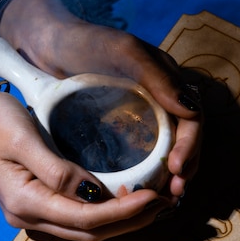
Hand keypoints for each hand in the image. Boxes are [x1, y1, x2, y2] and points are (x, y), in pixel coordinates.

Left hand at [0, 0, 202, 197]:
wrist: (46, 43)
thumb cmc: (86, 42)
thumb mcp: (124, 53)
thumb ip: (158, 78)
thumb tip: (192, 111)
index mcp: (166, 83)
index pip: (192, 119)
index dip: (190, 145)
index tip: (176, 168)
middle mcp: (159, 101)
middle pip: (183, 140)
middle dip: (184, 167)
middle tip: (174, 192)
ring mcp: (139, 116)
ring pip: (165, 151)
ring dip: (168, 176)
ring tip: (164, 198)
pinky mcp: (118, 129)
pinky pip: (141, 154)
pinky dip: (146, 174)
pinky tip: (140, 190)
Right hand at [0, 83, 171, 240]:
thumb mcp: (24, 139)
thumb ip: (57, 170)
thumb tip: (95, 193)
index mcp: (25, 202)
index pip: (85, 218)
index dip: (123, 211)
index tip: (154, 196)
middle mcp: (31, 217)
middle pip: (91, 233)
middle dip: (132, 221)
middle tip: (167, 202)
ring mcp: (35, 215)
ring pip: (88, 231)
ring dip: (124, 221)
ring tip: (156, 204)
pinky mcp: (41, 205)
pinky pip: (80, 220)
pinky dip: (108, 215)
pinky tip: (128, 202)